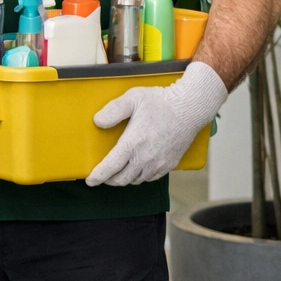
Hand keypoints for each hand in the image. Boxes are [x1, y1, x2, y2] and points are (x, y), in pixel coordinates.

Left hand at [87, 61, 226, 186]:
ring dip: (124, 179)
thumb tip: (98, 122)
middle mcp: (146, 158)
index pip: (111, 167)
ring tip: (116, 172)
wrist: (190, 108)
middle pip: (122, 179)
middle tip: (101, 176)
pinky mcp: (170, 164)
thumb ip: (113, 110)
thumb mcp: (132, 98)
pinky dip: (140, 177)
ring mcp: (159, 163)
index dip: (98, 176)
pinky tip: (136, 170)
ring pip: (136, 180)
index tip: (90, 181)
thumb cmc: (161, 102)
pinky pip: (151, 178)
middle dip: (108, 180)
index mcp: (133, 143)